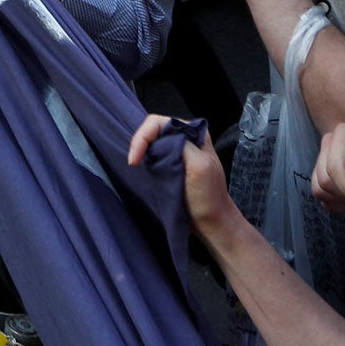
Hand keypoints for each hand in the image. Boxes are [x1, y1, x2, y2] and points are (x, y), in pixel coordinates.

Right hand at [128, 113, 238, 237]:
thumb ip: (182, 145)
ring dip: (141, 153)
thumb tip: (160, 139)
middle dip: (140, 144)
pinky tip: (141, 169)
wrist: (210, 222)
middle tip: (133, 163)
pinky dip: (144, 160)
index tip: (134, 159)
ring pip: (151, 142)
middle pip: (152, 130)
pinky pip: (152, 155)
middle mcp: (185, 138)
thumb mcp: (199, 166)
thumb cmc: (208, 197)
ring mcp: (177, 152)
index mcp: (195, 133)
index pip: (159, 123)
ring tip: (136, 166)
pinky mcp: (170, 165)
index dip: (143, 137)